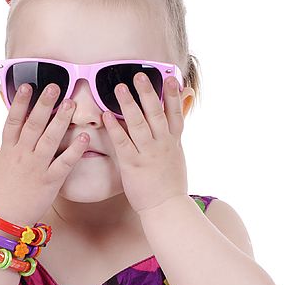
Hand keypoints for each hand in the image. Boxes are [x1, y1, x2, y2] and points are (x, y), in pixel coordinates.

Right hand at [0, 82, 89, 226]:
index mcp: (7, 150)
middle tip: (55, 87)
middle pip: (33, 124)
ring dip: (61, 120)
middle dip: (44, 104)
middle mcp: (22, 155)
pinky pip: (64, 163)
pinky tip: (84, 137)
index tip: (27, 86)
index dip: (20, 102)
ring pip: (50, 139)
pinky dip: (75, 150)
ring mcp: (36, 167)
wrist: (4, 220)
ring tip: (71, 104)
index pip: (13, 120)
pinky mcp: (50, 181)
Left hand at [101, 74, 188, 214]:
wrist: (167, 208)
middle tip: (139, 76)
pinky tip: (106, 115)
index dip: (173, 95)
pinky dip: (114, 128)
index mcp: (173, 142)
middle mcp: (162, 144)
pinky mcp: (133, 164)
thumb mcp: (177, 158)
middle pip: (156, 113)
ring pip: (138, 124)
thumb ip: (174, 137)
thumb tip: (177, 127)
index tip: (170, 78)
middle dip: (148, 93)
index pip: (175, 114)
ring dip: (129, 104)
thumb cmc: (170, 185)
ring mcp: (148, 153)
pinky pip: (122, 142)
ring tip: (120, 87)